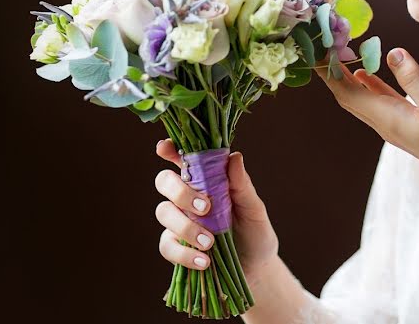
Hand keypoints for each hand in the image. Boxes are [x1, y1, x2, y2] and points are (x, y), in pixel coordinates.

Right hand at [154, 139, 279, 280]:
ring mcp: (178, 221)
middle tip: (204, 208)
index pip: (182, 158)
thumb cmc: (255, 232)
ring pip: (163, 212)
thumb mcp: (254, 209)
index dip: (169, 149)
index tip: (165, 149)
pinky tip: (204, 261)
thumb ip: (242, 185)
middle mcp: (186, 196)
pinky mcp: (175, 247)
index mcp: (205, 179)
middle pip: (164, 181)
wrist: (256, 269)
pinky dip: (184, 253)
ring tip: (210, 243)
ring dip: (185, 226)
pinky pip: (167, 245)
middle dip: (178, 191)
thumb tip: (234, 157)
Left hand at [318, 47, 418, 188]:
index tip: (316, 49)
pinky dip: (367, 85)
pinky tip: (365, 73)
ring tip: (337, 53)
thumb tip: (391, 52)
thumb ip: (413, 79)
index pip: (345, 91)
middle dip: (331, 72)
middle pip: (346, 95)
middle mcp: (383, 122)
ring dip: (346, 77)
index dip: (328, 71)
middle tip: (321, 45)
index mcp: (386, 118)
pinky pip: (378, 101)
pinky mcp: (406, 123)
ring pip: (359, 98)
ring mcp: (394, 124)